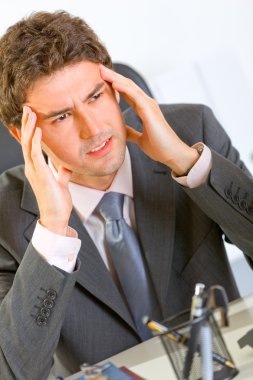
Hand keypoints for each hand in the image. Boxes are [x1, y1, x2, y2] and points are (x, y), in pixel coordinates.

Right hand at [21, 106, 72, 234]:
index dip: (30, 130)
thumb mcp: (60, 182)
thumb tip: (65, 165)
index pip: (30, 145)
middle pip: (27, 141)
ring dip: (30, 128)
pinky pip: (36, 156)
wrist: (56, 217)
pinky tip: (38, 131)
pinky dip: (36, 142)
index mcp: (36, 168)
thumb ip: (61, 172)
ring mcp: (35, 171)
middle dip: (27, 124)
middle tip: (27, 108)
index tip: (32, 116)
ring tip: (30, 113)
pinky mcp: (41, 176)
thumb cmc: (57, 201)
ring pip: (29, 145)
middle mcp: (32, 168)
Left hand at [100, 65, 198, 174]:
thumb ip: (131, 132)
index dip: (115, 84)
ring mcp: (149, 105)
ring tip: (103, 71)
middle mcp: (147, 104)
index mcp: (144, 109)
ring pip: (130, 87)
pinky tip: (114, 83)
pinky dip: (124, 89)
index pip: (127, 92)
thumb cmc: (159, 147)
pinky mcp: (150, 111)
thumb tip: (121, 130)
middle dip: (113, 77)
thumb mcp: (139, 139)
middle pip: (127, 86)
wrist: (172, 155)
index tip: (102, 78)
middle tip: (99, 68)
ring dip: (116, 78)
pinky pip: (135, 96)